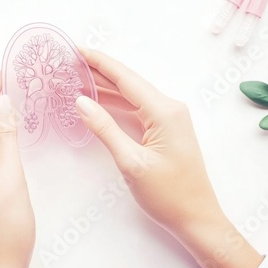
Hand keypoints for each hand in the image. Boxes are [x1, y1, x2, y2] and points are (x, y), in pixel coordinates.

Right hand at [75, 48, 261, 267]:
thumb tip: (81, 101)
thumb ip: (105, 129)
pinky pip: (137, 108)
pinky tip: (99, 100)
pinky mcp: (166, 128)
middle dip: (99, 71)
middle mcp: (169, 108)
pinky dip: (117, 103)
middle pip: (129, 82)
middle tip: (71, 63)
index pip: (126, 78)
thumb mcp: (131, 163)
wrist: (196, 217)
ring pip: (132, 95)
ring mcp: (169, 117)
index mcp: (164, 111)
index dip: (99, 62)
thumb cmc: (167, 194)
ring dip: (106, 87)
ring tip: (78, 78)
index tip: (76, 50)